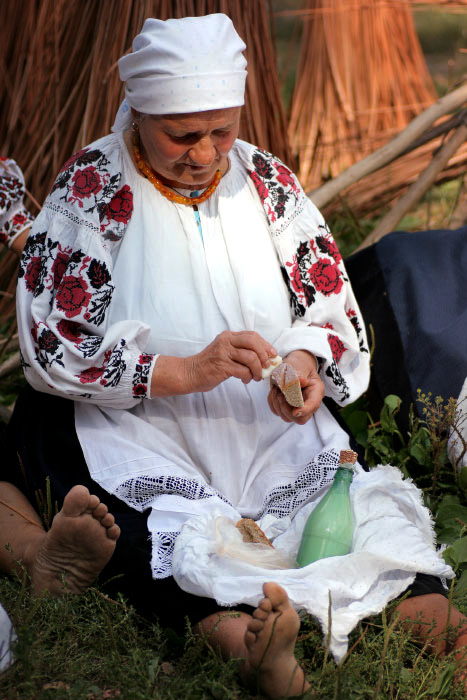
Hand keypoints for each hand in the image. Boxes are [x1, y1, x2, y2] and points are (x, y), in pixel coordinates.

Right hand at [150, 331, 277, 396]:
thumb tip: (265, 358)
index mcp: (228, 336)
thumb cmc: (209, 365)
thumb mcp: (225, 352)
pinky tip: (245, 379)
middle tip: (267, 366)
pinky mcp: (221, 366)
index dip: (265, 345)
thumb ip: (241, 351)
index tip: (272, 355)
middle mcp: (226, 341)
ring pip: (251, 357)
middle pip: (253, 342)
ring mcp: (223, 353)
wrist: (189, 373)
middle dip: (264, 355)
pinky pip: (243, 370)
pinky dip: (248, 376)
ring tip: (256, 376)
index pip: (252, 336)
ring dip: (258, 369)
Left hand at [267, 349, 323, 424]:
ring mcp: (296, 408)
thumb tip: (299, 381)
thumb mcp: (301, 365)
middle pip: (300, 419)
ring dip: (277, 404)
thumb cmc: (299, 365)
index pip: (312, 406)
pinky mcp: (285, 408)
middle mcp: (307, 404)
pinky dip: (272, 402)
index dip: (304, 410)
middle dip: (287, 409)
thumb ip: (300, 372)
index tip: (295, 411)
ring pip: (286, 417)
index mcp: (316, 393)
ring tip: (276, 390)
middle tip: (280, 394)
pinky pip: (276, 411)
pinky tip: (274, 391)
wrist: (294, 366)